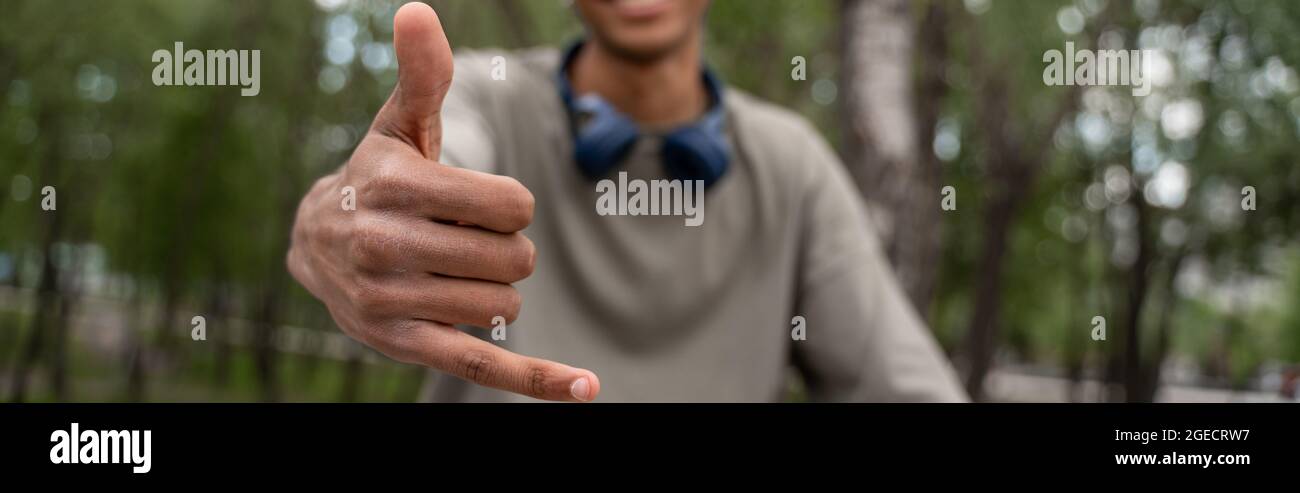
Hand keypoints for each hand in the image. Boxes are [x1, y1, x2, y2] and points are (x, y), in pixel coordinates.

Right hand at [287, 3, 598, 401]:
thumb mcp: (398, 124)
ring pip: (505, 306)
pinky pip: (482, 367)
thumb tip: (419, 11)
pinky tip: (585, 388)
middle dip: (506, 247)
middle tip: (465, 238)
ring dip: (496, 289)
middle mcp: (384, 246)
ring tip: (451, 270)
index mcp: (394, 186)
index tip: (478, 201)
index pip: (510, 204)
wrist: (313, 244)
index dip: (510, 204)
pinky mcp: (404, 346)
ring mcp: (392, 302)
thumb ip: (422, 74)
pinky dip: (537, 380)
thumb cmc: (376, 175)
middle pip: (514, 258)